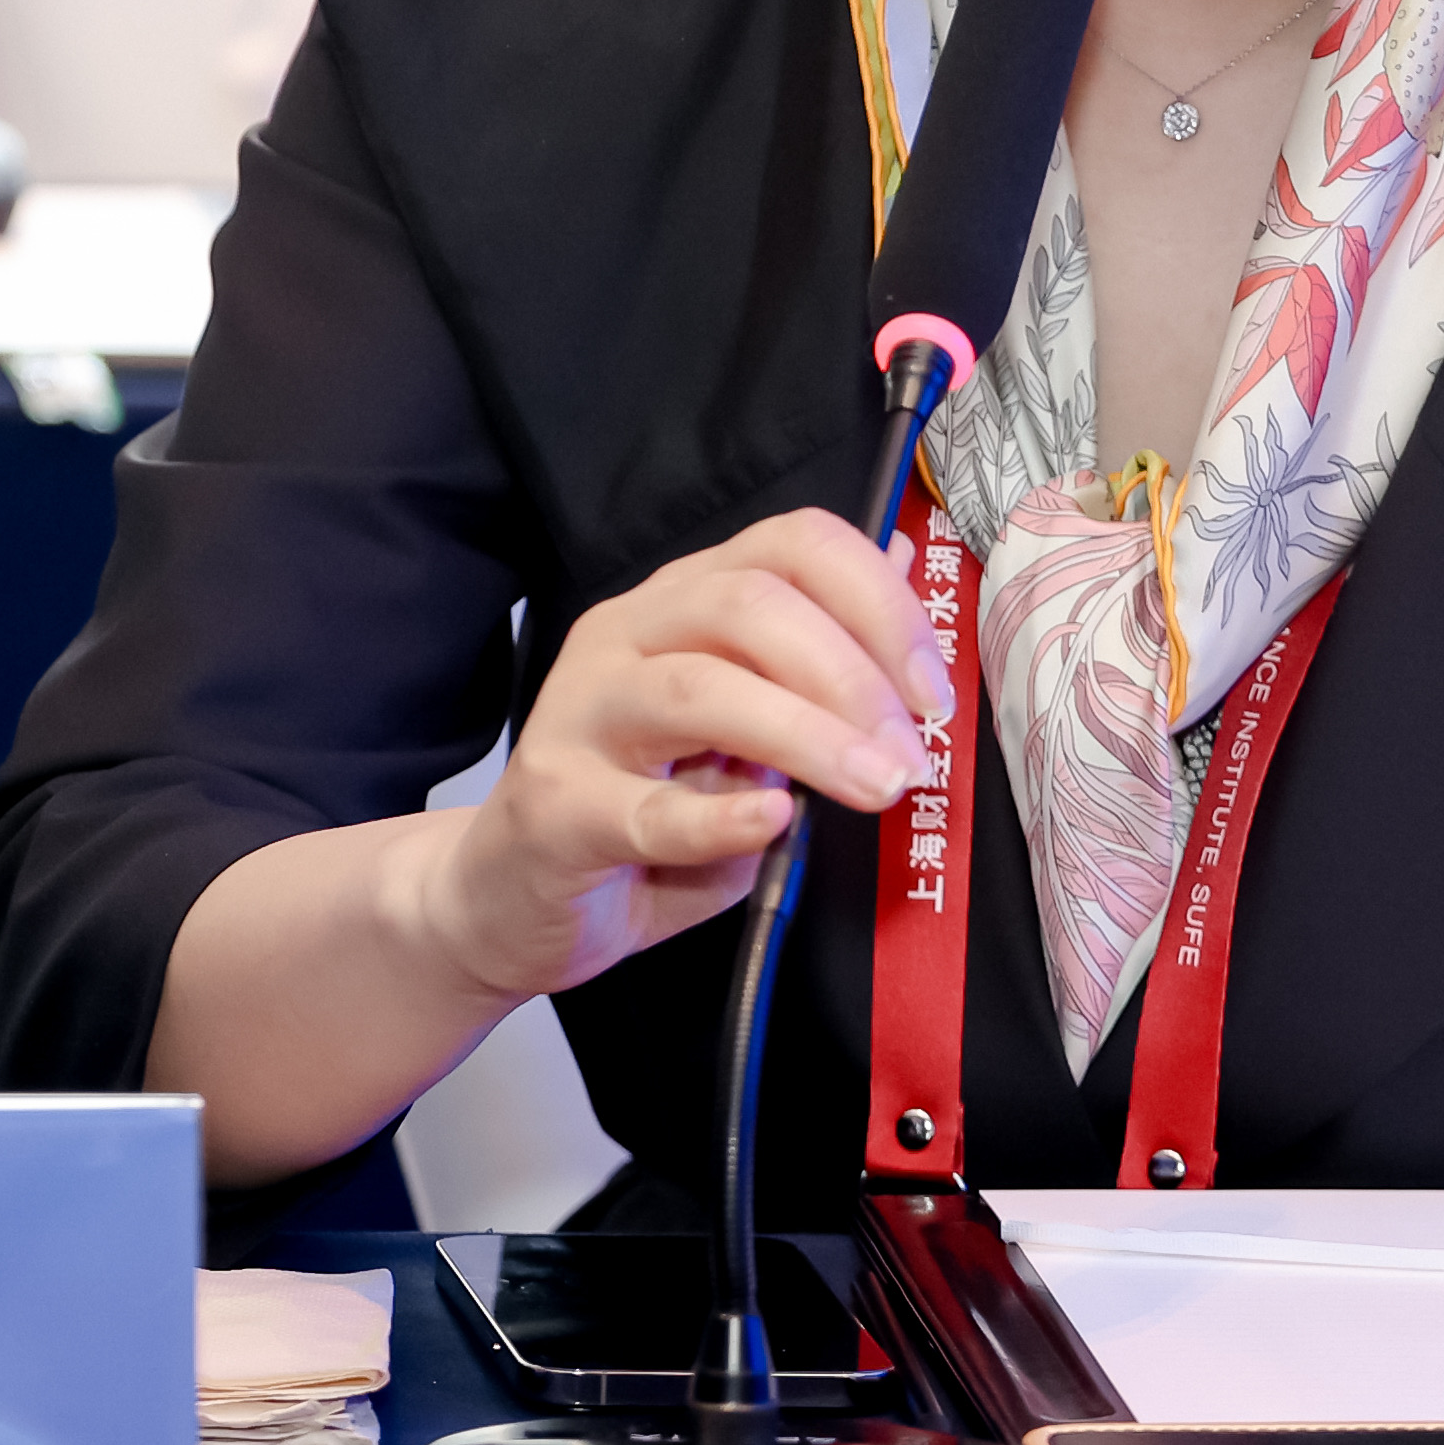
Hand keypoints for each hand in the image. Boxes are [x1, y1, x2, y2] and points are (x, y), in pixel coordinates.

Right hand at [432, 508, 950, 1004]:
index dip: (878, 604)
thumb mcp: (750, 734)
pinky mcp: (555, 805)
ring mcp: (580, 713)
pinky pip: (647, 807)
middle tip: (911, 755)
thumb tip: (901, 562)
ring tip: (875, 788)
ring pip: (700, 690)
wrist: (513, 898)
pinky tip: (775, 820)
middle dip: (851, 676)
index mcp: (684, 600)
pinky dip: (721, 815)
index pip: (792, 546)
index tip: (930, 690)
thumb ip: (816, 662)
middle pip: (749, 606)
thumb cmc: (645, 810)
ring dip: (806, 737)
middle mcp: (627, 634)